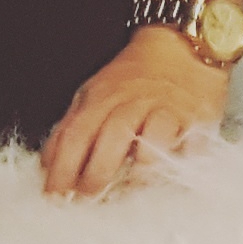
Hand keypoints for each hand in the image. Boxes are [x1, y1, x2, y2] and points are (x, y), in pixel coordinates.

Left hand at [40, 28, 226, 195]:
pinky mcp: (195, 116)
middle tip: (86, 200)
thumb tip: (47, 164)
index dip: (62, 168)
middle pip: (110, 138)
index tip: (53, 196)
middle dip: (95, 174)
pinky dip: (177, 161)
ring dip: (136, 172)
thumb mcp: (94, 93)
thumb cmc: (134, 75)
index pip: (76, 134)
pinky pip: (188, 142)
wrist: (181, 44)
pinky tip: (166, 176)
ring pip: (149, 140)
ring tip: (126, 192)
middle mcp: (132, 102)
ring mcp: (164, 109)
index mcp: (102, 97)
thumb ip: (71, 127)